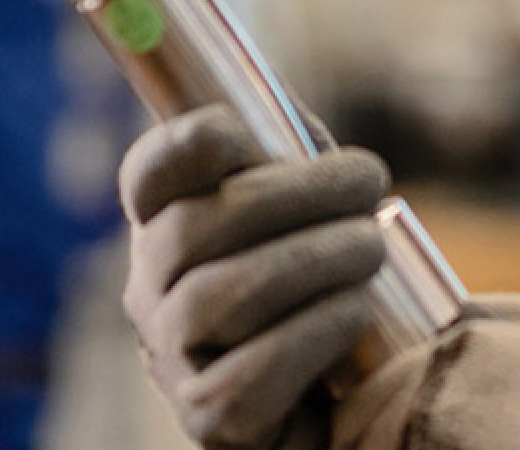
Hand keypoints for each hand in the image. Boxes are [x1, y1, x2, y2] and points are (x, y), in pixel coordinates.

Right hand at [121, 106, 392, 449]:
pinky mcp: (209, 421)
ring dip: (311, 259)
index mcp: (168, 227)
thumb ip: (290, 156)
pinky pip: (248, 376)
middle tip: (368, 179)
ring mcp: (173, 359)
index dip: (179, 146)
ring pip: (218, 298)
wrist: (344, 397)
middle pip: (190, 230)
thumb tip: (281, 100)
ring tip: (372, 247)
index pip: (147, 176)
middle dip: (290, 195)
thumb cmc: (324, 286)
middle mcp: (151, 293)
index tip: (235, 130)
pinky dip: (314, 333)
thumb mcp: (309, 211)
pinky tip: (357, 311)